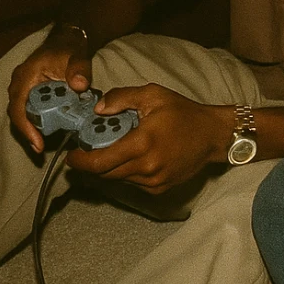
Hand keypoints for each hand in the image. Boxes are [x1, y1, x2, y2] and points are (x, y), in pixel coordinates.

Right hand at [7, 26, 92, 152]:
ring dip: (32, 128)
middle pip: (18, 114)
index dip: (26, 127)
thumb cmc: (69, 48)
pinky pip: (31, 110)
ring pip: (23, 114)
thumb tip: (79, 85)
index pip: (18, 107)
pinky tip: (51, 131)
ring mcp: (24, 89)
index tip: (38, 144)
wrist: (67, 40)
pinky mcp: (31, 93)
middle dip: (28, 132)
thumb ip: (80, 69)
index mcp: (25, 76)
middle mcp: (19, 83)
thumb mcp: (77, 56)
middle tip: (41, 149)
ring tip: (44, 145)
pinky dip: (38, 121)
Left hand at [64, 84, 229, 193]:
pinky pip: (132, 183)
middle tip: (86, 150)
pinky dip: (125, 172)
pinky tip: (132, 157)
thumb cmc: (183, 112)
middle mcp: (146, 167)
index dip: (80, 161)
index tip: (71, 155)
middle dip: (91, 164)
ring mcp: (153, 181)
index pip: (99, 162)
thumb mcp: (153, 95)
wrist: (213, 135)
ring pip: (118, 179)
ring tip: (111, 150)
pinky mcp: (159, 188)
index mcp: (142, 143)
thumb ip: (121, 98)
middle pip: (105, 174)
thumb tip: (97, 109)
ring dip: (109, 168)